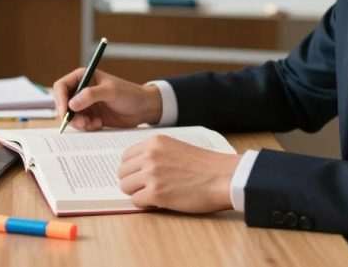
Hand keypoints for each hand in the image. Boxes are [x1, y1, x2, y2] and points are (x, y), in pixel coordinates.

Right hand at [52, 68, 162, 130]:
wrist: (143, 109)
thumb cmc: (130, 94)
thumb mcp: (111, 92)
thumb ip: (91, 95)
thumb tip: (71, 103)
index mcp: (85, 77)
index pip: (62, 86)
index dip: (60, 98)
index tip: (64, 111)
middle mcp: (82, 90)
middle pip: (64, 103)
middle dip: (70, 115)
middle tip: (82, 123)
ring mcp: (86, 104)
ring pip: (71, 116)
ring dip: (79, 123)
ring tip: (93, 124)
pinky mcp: (91, 116)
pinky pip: (81, 124)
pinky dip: (87, 127)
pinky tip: (99, 124)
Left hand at [117, 135, 241, 213]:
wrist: (224, 177)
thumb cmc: (205, 166)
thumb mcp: (176, 148)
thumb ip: (155, 154)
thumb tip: (135, 168)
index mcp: (154, 142)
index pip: (125, 157)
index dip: (131, 169)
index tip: (139, 176)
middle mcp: (150, 155)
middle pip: (122, 172)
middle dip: (132, 182)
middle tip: (146, 187)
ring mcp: (151, 174)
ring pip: (126, 187)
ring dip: (137, 193)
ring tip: (154, 194)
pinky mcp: (156, 193)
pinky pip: (136, 201)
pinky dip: (146, 204)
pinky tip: (160, 201)